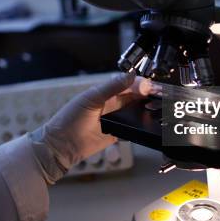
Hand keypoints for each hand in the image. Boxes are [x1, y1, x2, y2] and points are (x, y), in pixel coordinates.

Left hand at [32, 73, 153, 174]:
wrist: (61, 146)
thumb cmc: (70, 119)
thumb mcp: (91, 98)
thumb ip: (112, 87)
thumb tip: (131, 75)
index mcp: (104, 92)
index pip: (126, 83)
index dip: (139, 83)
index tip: (148, 86)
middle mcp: (111, 104)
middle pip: (134, 97)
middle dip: (146, 95)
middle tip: (158, 95)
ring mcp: (115, 119)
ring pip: (135, 111)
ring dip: (145, 109)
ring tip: (157, 107)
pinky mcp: (117, 134)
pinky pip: (132, 128)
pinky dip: (140, 125)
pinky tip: (148, 122)